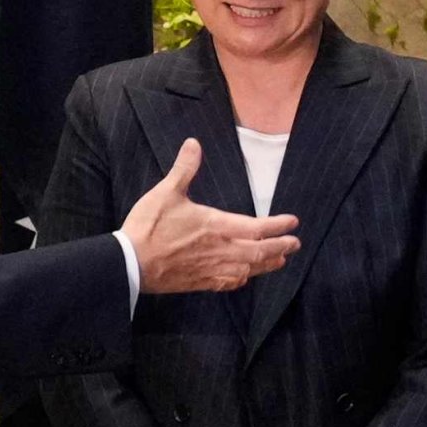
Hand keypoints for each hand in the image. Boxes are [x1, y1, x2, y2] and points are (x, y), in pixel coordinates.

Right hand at [116, 139, 298, 295]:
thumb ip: (184, 169)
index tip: (293, 222)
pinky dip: (241, 279)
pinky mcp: (199, 282)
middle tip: (295, 244)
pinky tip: (243, 277)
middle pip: (260, 252)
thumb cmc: (149, 227)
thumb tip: (194, 144)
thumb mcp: (166, 192)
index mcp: (216, 226)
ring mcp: (211, 269)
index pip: (257, 227)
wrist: (131, 263)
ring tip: (279, 261)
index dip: (278, 226)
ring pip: (248, 270)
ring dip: (266, 265)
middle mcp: (220, 250)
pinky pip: (228, 283)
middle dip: (281, 248)